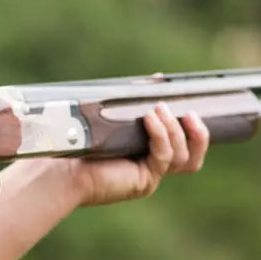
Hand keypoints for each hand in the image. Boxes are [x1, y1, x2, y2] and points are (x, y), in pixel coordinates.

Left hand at [73, 103, 210, 207]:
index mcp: (150, 156)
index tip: (191, 107)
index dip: (196, 132)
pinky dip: (159, 135)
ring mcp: (150, 178)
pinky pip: (163, 157)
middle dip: (198, 135)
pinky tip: (149, 118)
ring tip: (158, 109)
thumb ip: (137, 101)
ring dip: (174, 130)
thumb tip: (159, 78)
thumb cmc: (83, 142)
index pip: (187, 149)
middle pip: (193, 159)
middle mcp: (154, 170)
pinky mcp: (144, 182)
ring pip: (182, 157)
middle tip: (190, 113)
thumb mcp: (116, 116)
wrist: (62, 169)